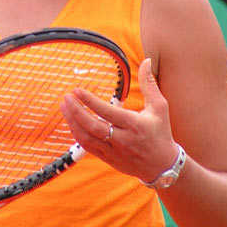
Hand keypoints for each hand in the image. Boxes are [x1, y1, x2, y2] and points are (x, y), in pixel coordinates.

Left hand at [60, 58, 178, 182]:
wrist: (162, 165)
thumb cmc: (160, 132)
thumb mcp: (159, 106)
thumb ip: (149, 83)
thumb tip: (146, 61)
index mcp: (134, 124)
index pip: (107, 112)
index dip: (89, 101)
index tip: (77, 90)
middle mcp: (122, 139)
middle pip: (93, 126)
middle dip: (76, 111)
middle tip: (66, 97)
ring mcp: (114, 151)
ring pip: (87, 138)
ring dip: (72, 122)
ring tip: (64, 107)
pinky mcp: (108, 159)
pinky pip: (87, 147)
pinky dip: (77, 134)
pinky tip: (71, 121)